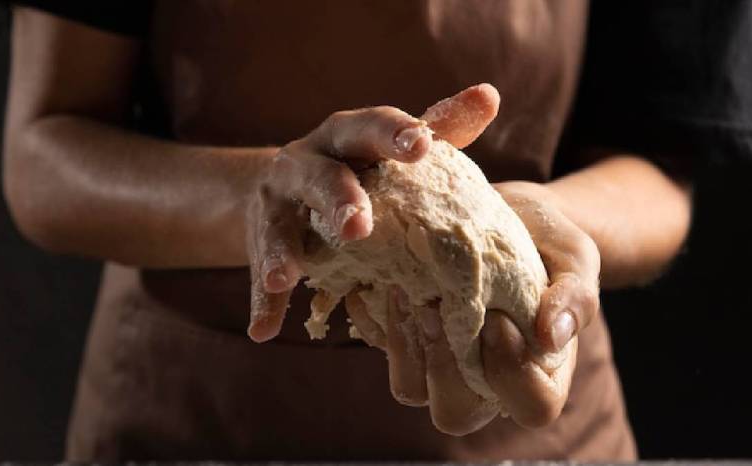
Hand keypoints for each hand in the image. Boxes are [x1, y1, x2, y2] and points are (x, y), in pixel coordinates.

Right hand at [246, 103, 433, 341]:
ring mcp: (279, 200)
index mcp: (348, 135)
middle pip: (322, 175)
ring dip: (284, 249)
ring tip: (285, 275)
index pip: (372, 127)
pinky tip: (264, 329)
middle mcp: (308, 159)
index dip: (395, 135)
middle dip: (339, 198)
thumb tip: (490, 96)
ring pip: (280, 223)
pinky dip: (263, 301)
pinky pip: (261, 270)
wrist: (284, 182)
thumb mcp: (390, 145)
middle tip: (358, 226)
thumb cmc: (359, 164)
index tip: (420, 146)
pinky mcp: (262, 237)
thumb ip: (440, 126)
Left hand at [346, 87, 600, 434]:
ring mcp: (440, 365)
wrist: (508, 215)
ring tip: (407, 288)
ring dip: (404, 342)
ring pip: (409, 388)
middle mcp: (484, 384)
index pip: (532, 407)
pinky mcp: (405, 338)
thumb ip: (576, 297)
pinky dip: (375, 316)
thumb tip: (551, 336)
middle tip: (440, 306)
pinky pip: (378, 345)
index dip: (512, 372)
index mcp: (537, 377)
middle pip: (456, 413)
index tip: (498, 318)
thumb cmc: (550, 244)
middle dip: (445, 365)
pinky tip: (383, 279)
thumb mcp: (576, 259)